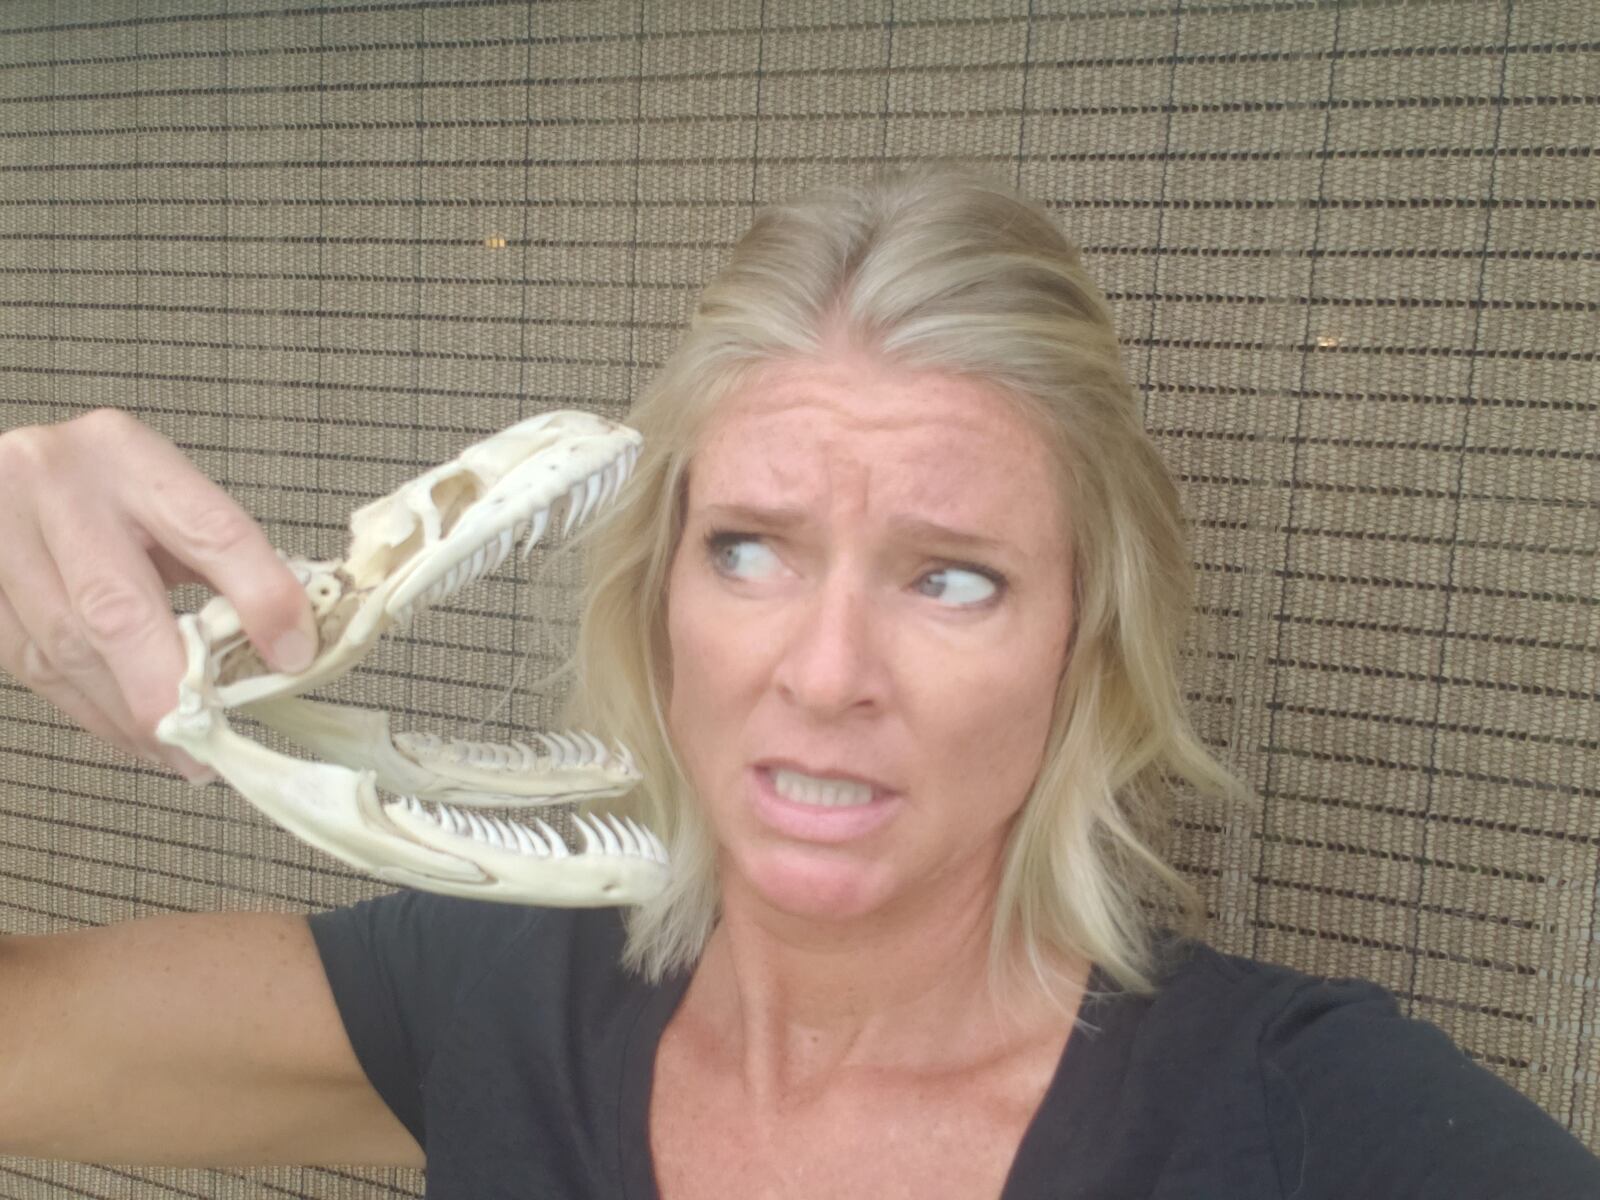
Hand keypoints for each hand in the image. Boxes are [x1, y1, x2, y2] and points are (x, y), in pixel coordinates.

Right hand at [0, 408, 317, 780]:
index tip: (294, 657)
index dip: (259, 596)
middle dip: (167, 689)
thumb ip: (229, 562)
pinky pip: (31, 664)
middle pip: (115, 606)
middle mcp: (50, 485)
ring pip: (64, 648)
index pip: (207, 529)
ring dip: (127, 716)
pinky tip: (129, 732)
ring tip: (179, 752)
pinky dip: (89, 709)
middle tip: (209, 747)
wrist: (8, 476)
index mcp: (124, 453)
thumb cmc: (106, 492)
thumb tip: (290, 647)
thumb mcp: (171, 500)